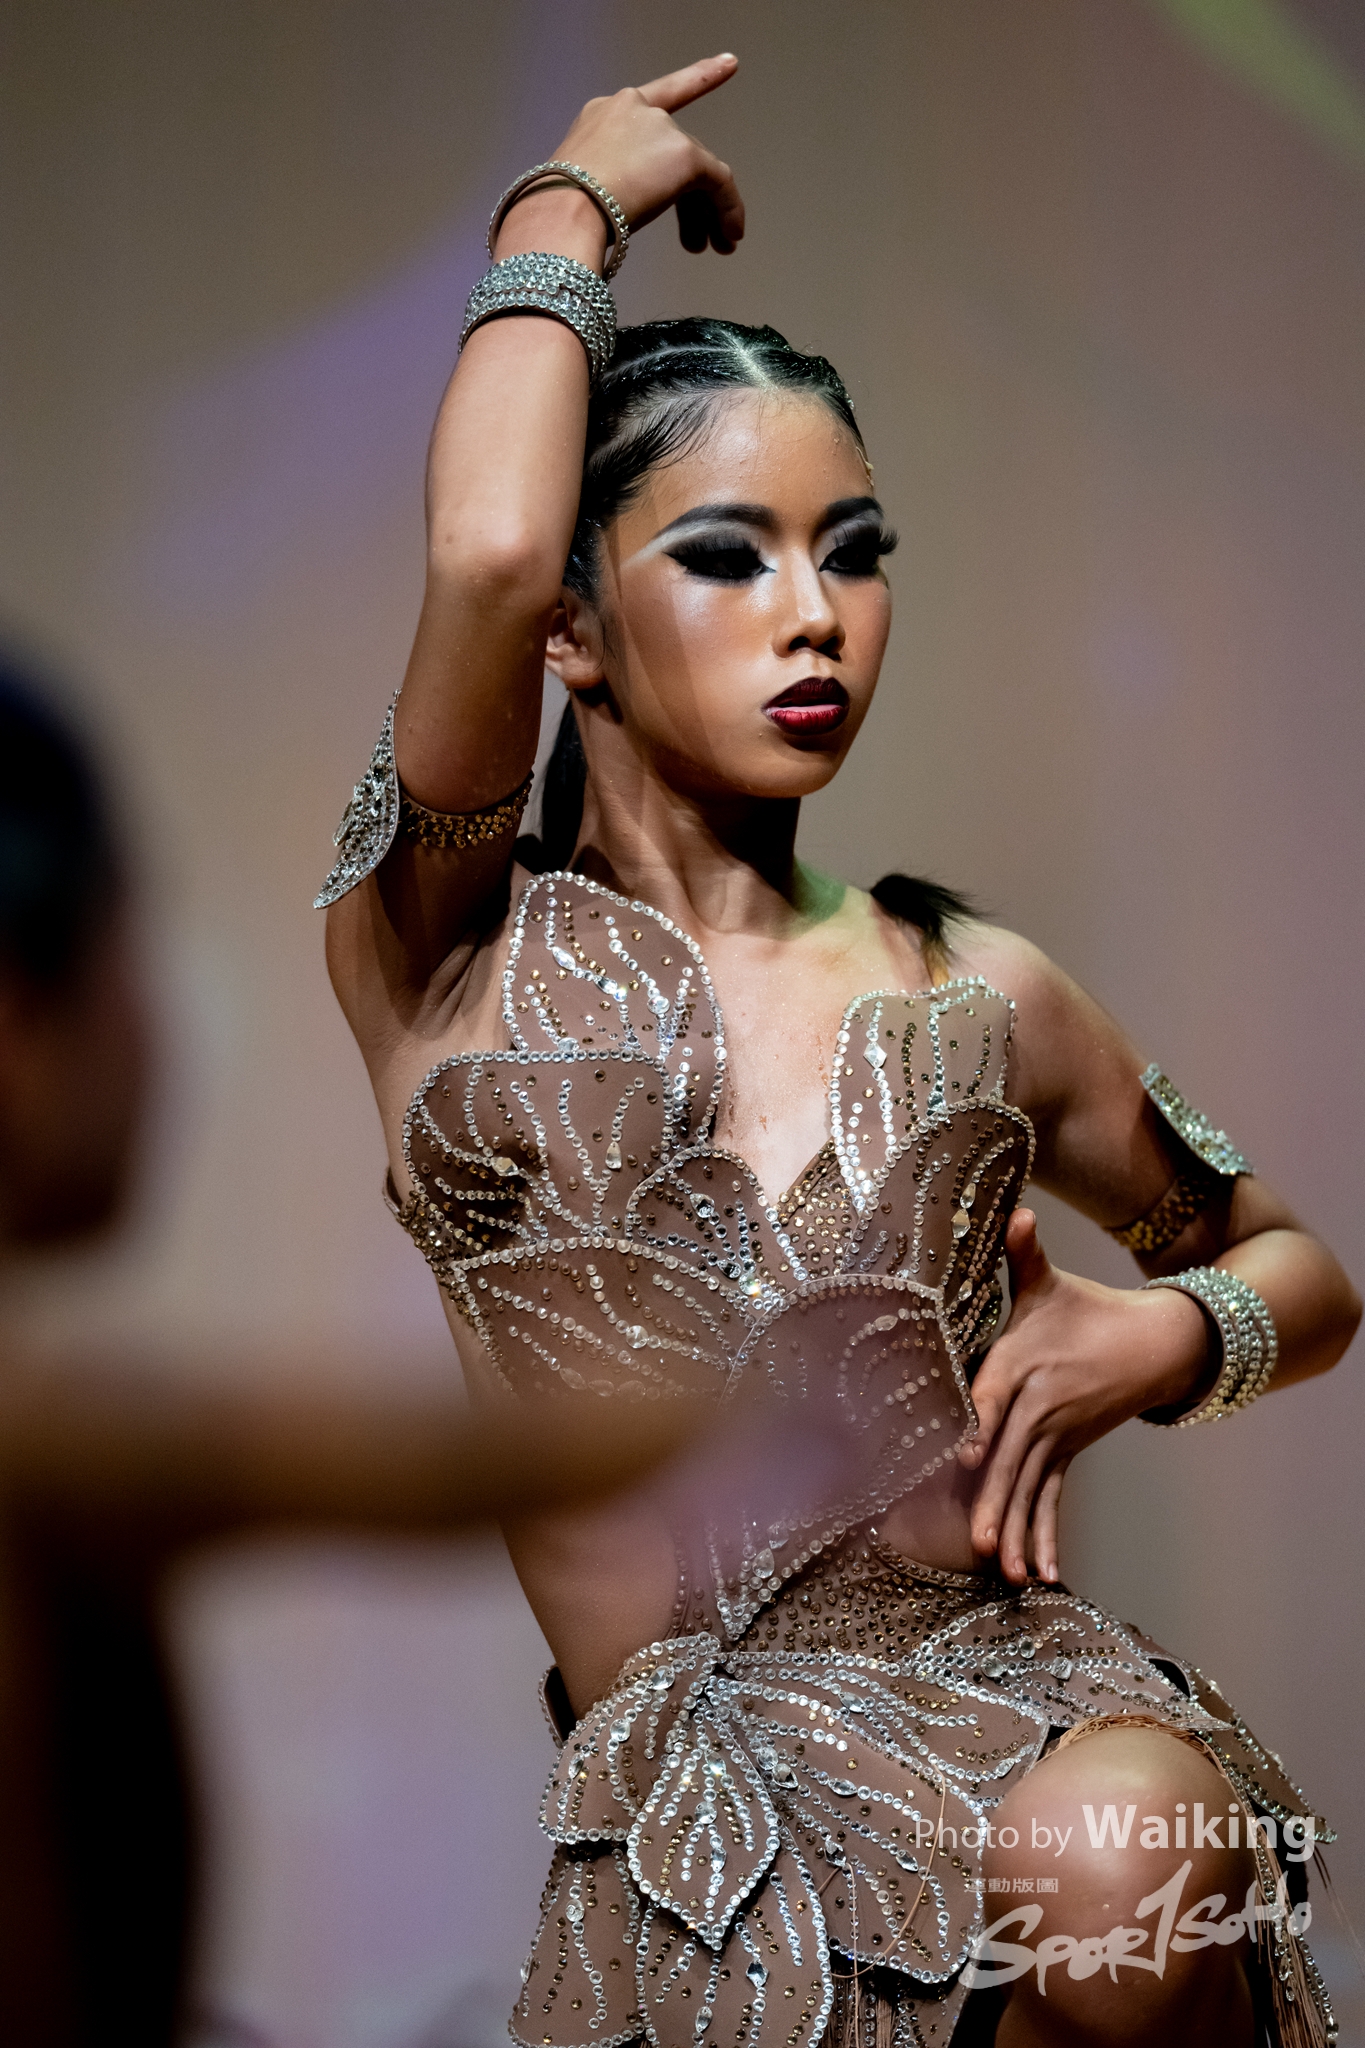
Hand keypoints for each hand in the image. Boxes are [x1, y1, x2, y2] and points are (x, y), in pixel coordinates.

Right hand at [548, 54, 744, 252]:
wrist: (563, 210)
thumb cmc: (559, 209)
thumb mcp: (585, 181)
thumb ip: (615, 178)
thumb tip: (637, 204)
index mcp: (606, 113)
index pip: (662, 94)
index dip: (699, 78)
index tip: (729, 63)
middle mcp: (636, 109)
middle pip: (678, 153)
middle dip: (691, 203)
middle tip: (695, 243)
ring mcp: (661, 128)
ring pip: (700, 170)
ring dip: (710, 213)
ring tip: (717, 247)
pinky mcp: (683, 153)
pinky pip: (719, 182)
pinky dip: (728, 211)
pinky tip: (730, 236)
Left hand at [957, 1209, 1211, 1584]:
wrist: (1155, 1340)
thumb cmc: (1085, 1307)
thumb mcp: (1049, 1281)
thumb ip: (1023, 1253)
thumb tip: (1017, 1211)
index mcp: (1023, 1361)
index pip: (995, 1394)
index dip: (980, 1422)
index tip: (964, 1453)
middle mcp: (1040, 1403)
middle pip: (1012, 1454)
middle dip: (996, 1497)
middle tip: (981, 1539)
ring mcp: (1058, 1433)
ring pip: (1033, 1484)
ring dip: (1021, 1528)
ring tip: (1009, 1572)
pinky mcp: (1070, 1451)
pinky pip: (1055, 1497)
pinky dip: (1048, 1533)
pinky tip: (1043, 1574)